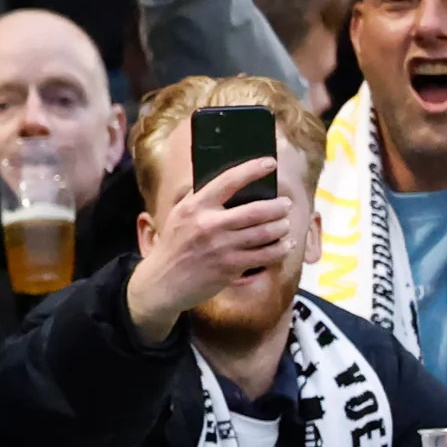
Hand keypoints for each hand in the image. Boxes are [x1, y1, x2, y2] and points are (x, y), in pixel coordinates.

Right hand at [124, 150, 298, 341]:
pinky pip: (265, 255)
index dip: (252, 170)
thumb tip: (230, 180)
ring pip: (266, 233)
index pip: (228, 181)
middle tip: (285, 204)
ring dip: (282, 227)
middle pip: (257, 210)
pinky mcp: (230, 268)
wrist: (161, 283)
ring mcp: (221, 247)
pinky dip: (280, 249)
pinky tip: (284, 245)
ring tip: (285, 224)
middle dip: (279, 206)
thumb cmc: (173, 246)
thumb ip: (200, 198)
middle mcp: (208, 225)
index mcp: (194, 207)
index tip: (270, 163)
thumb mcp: (178, 216)